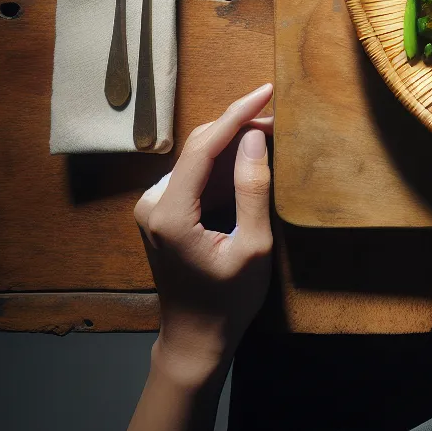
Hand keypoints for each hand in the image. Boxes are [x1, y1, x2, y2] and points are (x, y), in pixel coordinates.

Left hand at [133, 82, 276, 382]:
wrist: (194, 339)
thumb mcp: (253, 247)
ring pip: (196, 159)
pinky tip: (248, 164)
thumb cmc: (227, 301)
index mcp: (170, 212)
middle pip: (196, 147)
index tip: (266, 91)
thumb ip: (253, 189)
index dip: (236, 114)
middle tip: (279, 116)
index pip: (203, 146)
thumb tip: (255, 138)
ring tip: (270, 137)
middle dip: (237, 127)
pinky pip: (194, 177)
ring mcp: (153, 208)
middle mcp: (152, 203)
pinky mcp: (161, 213)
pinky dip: (222, 166)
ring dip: (231, 146)